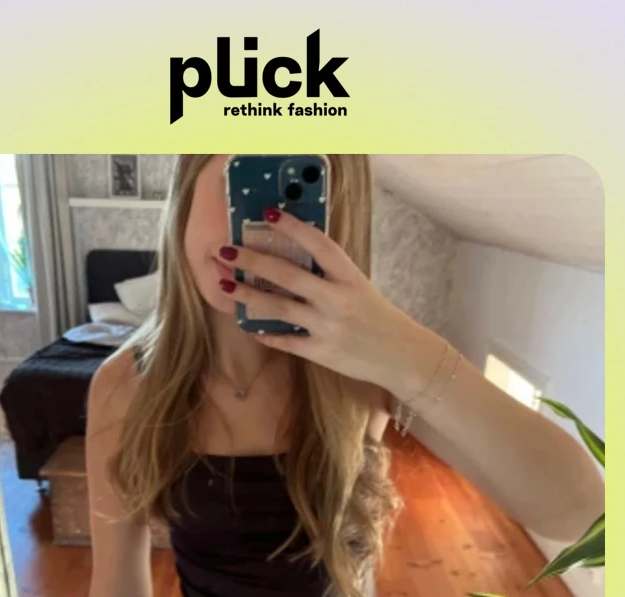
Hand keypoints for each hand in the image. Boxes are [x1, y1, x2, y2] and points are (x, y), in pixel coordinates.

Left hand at [218, 206, 429, 394]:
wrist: (400, 355)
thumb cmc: (377, 316)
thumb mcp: (358, 286)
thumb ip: (330, 273)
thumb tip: (293, 254)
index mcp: (349, 277)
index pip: (318, 245)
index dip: (292, 227)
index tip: (268, 214)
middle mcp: (337, 300)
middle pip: (288, 276)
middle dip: (253, 261)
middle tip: (226, 250)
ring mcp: (328, 327)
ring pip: (279, 308)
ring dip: (248, 295)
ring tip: (224, 285)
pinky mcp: (321, 352)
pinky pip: (286, 341)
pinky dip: (266, 334)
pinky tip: (247, 326)